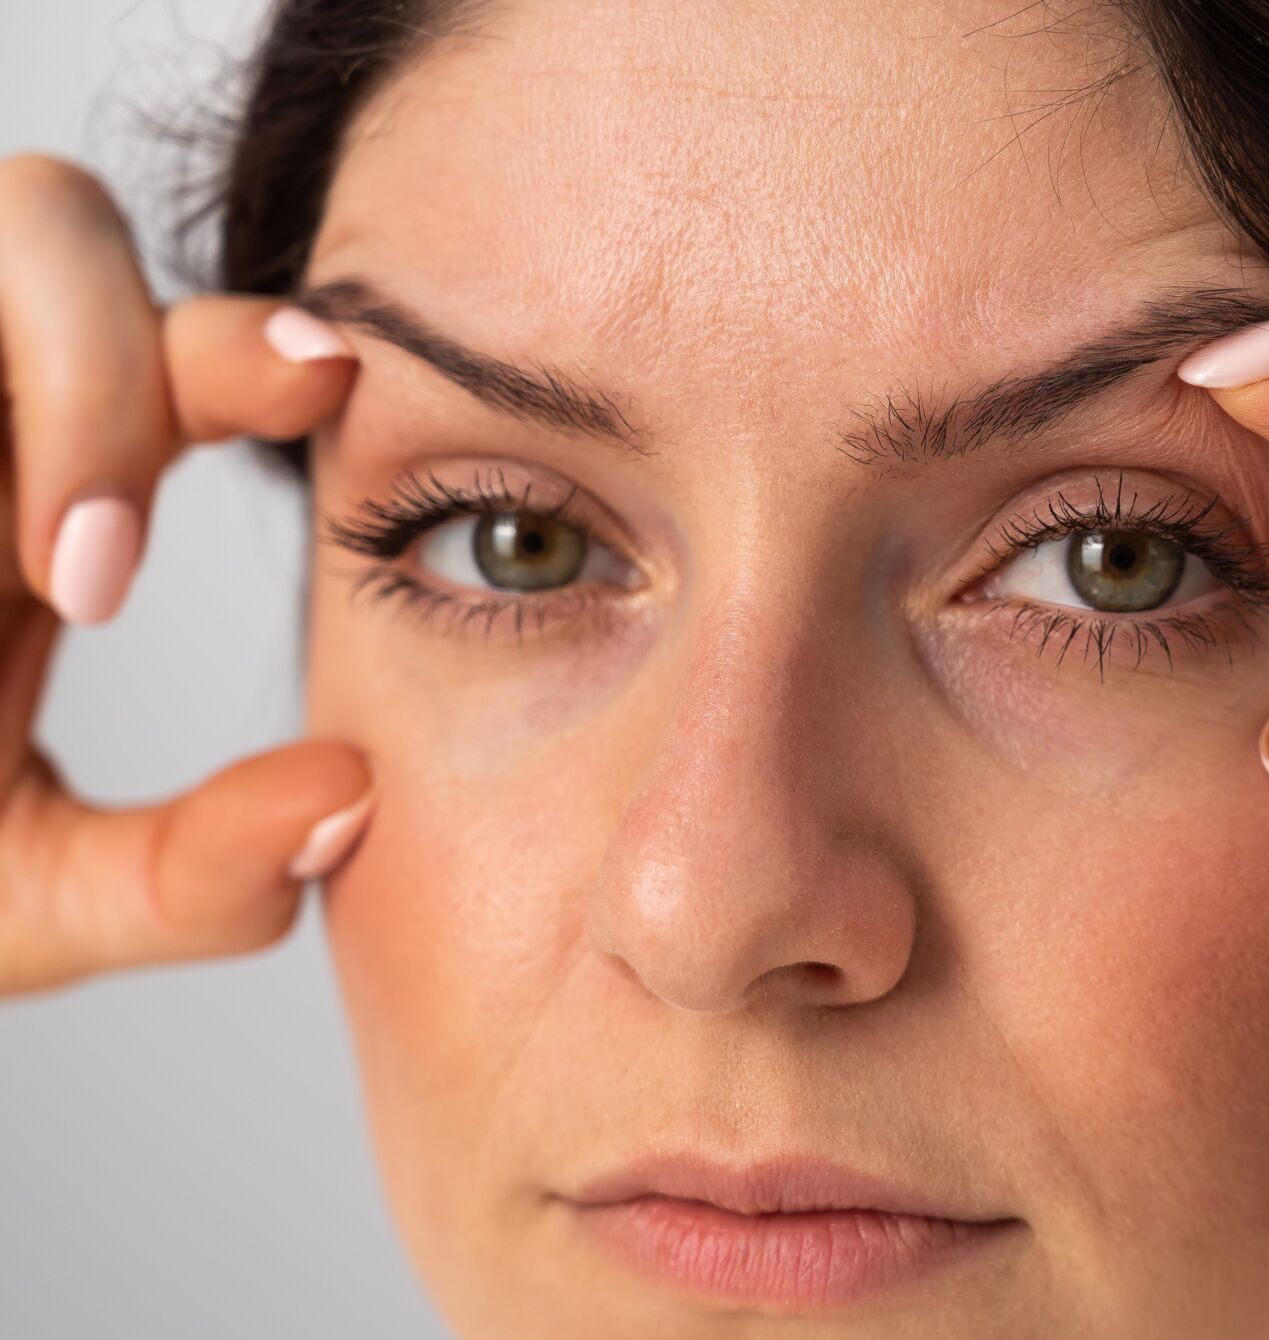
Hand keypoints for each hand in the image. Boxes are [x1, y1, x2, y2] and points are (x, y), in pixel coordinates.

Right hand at [0, 154, 369, 997]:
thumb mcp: (19, 896)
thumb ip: (192, 873)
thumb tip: (352, 803)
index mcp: (44, 488)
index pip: (179, 355)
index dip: (249, 350)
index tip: (328, 387)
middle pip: (53, 227)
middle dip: (97, 367)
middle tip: (81, 574)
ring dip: (20, 376)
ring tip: (24, 573)